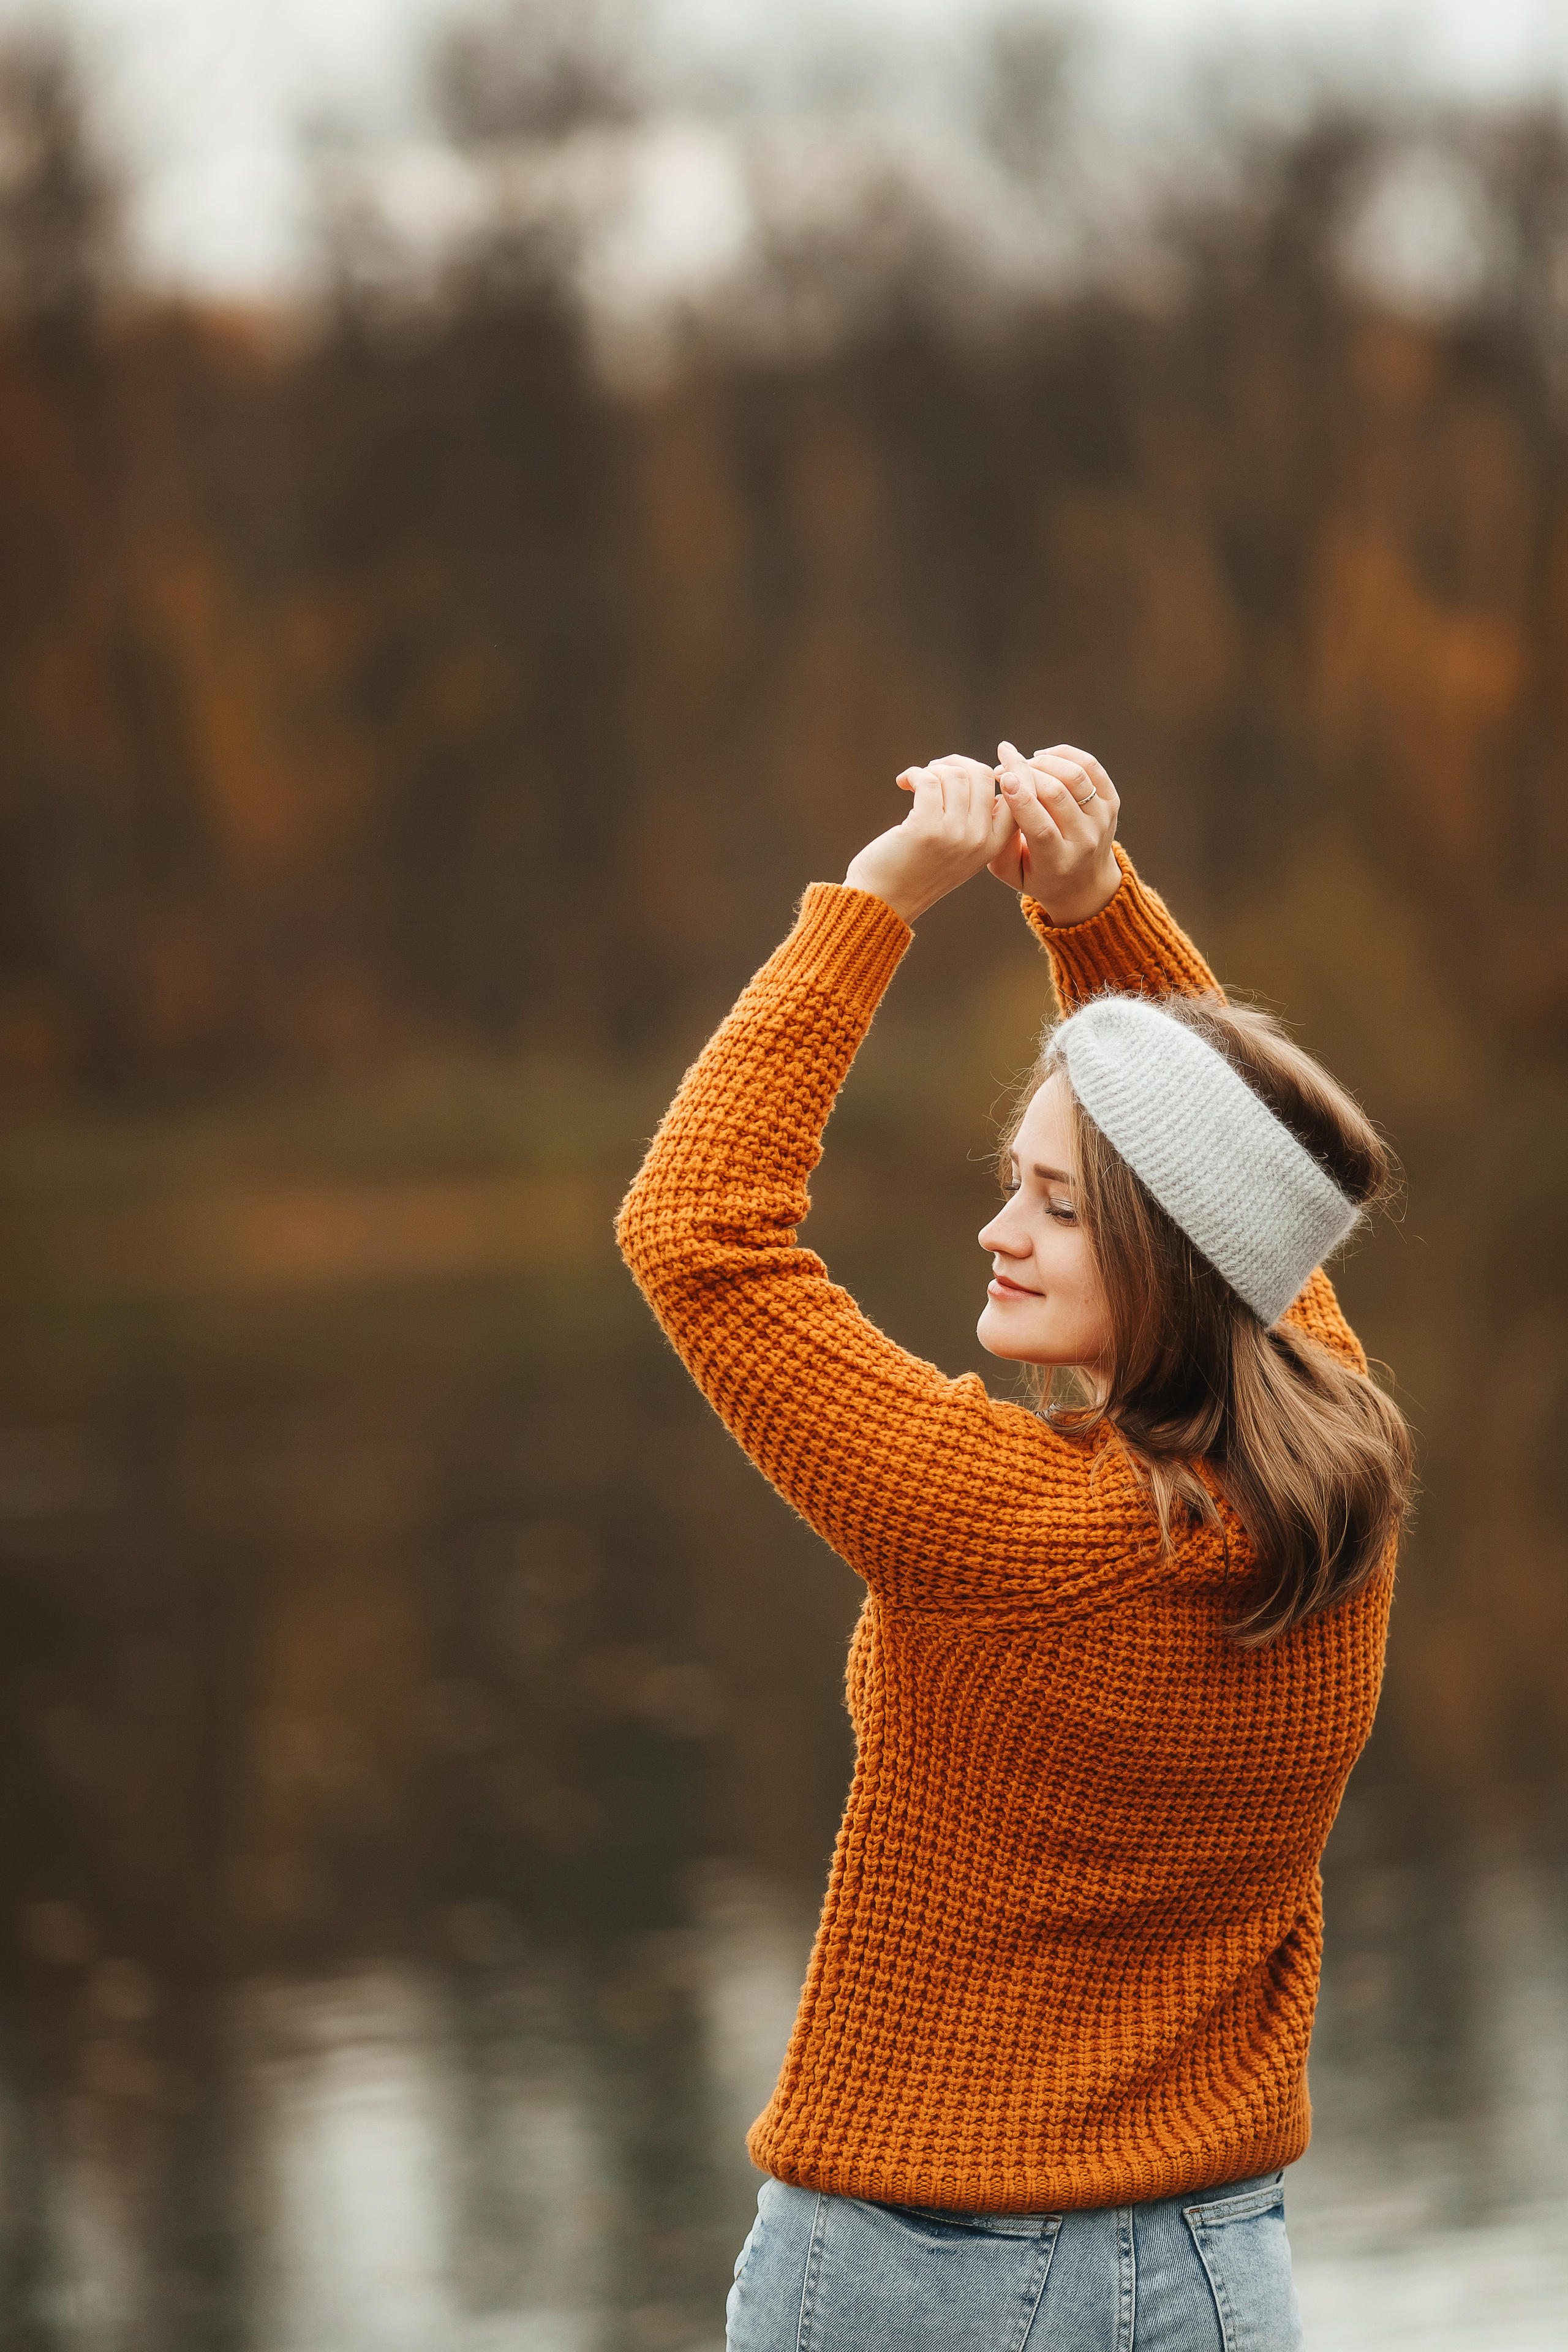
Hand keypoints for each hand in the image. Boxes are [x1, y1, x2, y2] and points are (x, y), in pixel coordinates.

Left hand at [845, 755, 1016, 923]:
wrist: (884, 901)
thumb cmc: (918, 869)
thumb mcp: (960, 849)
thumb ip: (976, 819)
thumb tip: (973, 771)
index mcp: (993, 844)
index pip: (1016, 793)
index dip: (1002, 768)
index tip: (981, 759)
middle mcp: (979, 840)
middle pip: (980, 775)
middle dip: (954, 763)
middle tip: (933, 771)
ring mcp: (954, 835)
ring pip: (954, 775)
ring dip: (931, 769)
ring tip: (915, 780)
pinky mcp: (925, 829)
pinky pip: (927, 780)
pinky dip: (914, 773)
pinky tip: (903, 782)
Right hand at [986, 741, 1121, 924]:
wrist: (1084, 883)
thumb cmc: (1038, 874)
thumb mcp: (1010, 871)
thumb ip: (998, 844)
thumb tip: (999, 801)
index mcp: (1058, 863)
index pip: (1041, 828)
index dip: (1022, 800)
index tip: (1003, 776)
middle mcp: (1085, 841)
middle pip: (1056, 795)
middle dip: (1025, 773)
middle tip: (1002, 768)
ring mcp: (1102, 820)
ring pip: (1074, 776)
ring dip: (1042, 763)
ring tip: (1022, 766)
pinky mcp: (1111, 802)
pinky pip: (1090, 766)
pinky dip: (1064, 754)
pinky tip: (1043, 757)